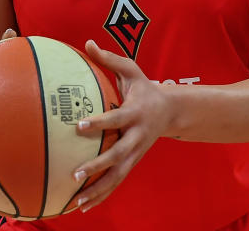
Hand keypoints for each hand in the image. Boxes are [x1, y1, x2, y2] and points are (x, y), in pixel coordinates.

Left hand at [70, 39, 174, 212]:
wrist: (172, 111)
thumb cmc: (144, 88)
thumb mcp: (131, 70)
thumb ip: (109, 58)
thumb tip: (87, 42)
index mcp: (135, 113)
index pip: (116, 119)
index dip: (99, 123)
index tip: (80, 125)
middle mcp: (137, 137)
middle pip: (118, 155)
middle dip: (97, 165)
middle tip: (76, 172)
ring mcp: (136, 153)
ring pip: (117, 176)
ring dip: (98, 190)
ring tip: (77, 202)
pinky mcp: (133, 163)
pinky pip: (116, 182)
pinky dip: (101, 195)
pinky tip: (83, 206)